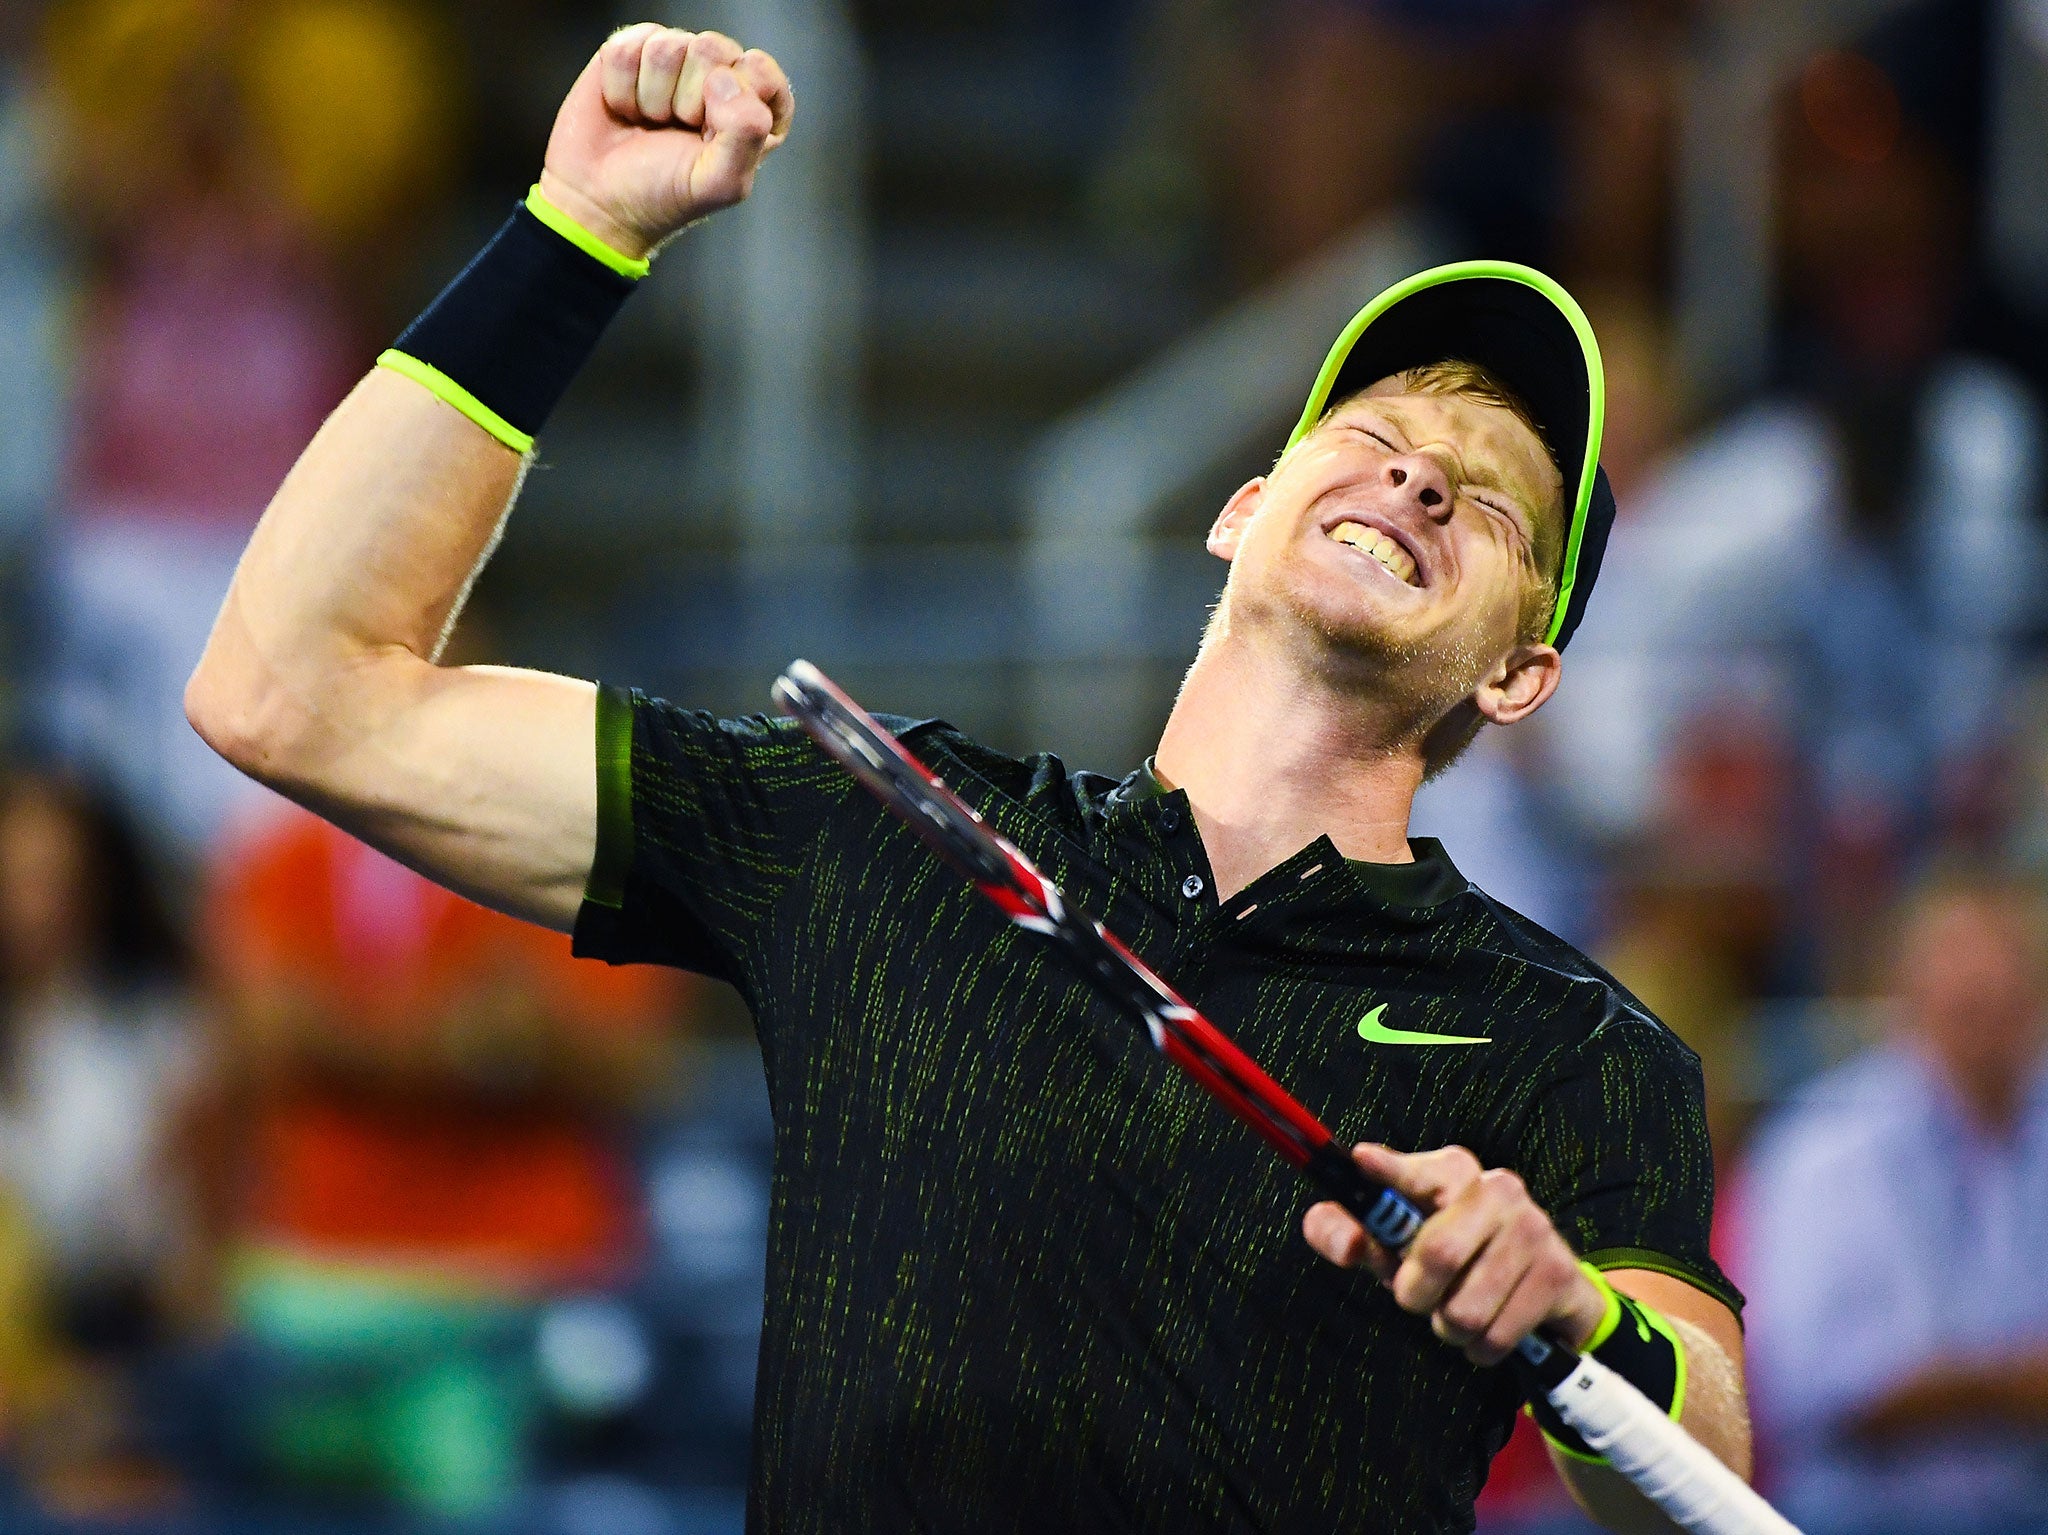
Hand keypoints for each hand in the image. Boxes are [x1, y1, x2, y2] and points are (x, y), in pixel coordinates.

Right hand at [538, 23, 794, 259]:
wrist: (598, 202)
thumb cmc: (664, 196)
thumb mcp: (719, 182)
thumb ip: (746, 132)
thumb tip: (722, 78)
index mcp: (753, 108)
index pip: (760, 71)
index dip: (733, 101)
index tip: (710, 135)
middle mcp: (717, 77)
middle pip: (711, 49)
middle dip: (686, 100)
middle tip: (675, 132)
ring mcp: (674, 60)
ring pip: (667, 47)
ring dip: (651, 97)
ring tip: (650, 124)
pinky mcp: (631, 51)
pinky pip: (627, 49)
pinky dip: (620, 88)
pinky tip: (625, 111)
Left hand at [1302, 1143, 1606, 1365]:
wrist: (1546, 1292)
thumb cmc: (1454, 1257)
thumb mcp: (1394, 1244)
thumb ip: (1347, 1234)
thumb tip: (1348, 1244)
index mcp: (1451, 1172)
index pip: (1415, 1171)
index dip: (1388, 1170)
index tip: (1364, 1160)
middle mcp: (1496, 1189)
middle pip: (1437, 1254)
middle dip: (1414, 1293)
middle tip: (1418, 1297)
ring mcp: (1533, 1228)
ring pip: (1465, 1309)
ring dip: (1449, 1327)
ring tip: (1456, 1311)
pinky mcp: (1558, 1273)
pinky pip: (1496, 1336)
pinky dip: (1479, 1347)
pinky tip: (1486, 1327)